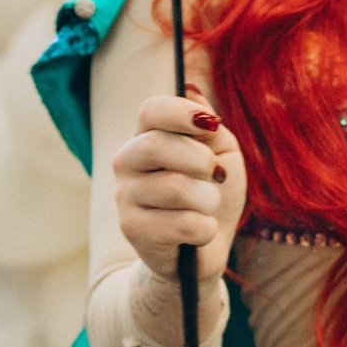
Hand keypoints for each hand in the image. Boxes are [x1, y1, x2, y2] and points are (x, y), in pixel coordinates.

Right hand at [112, 91, 245, 284]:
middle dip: (199, 160)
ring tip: (208, 207)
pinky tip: (200, 233)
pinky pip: (183, 222)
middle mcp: (127, 161)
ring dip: (207, 199)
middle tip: (216, 176)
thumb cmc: (210, 196)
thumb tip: (194, 95)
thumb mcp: (220, 155)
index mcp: (147, 136)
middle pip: (156, 145)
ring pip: (174, 187)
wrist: (203, 251)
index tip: (212, 126)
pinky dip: (205, 229)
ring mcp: (125, 195)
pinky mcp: (132, 229)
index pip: (151, 110)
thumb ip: (209, 129)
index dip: (181, 112)